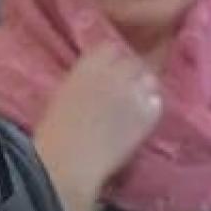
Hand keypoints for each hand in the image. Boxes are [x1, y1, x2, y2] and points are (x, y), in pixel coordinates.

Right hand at [31, 45, 163, 210]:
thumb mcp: (63, 95)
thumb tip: (94, 80)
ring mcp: (134, 92)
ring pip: (150, 80)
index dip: (113, 60)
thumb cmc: (54, 133)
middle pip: (134, 61)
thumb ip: (83, 80)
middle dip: (131, 72)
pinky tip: (141, 122)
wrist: (69, 161)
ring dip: (145, 88)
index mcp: (88, 65)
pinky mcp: (147, 115)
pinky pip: (157, 104)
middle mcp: (115, 73)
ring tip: (136, 104)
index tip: (111, 70)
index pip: (110, 48)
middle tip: (127, 89)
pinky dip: (151, 109)